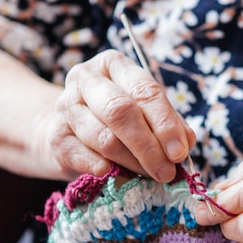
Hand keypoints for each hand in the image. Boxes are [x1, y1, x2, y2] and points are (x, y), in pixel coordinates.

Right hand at [49, 50, 195, 180]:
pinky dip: (103, 170)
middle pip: (121, 111)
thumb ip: (168, 123)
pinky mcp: (55, 137)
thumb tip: (187, 142)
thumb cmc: (114, 121)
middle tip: (167, 172)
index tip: (180, 152)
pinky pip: (82, 157)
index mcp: (114, 65)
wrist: (64, 131)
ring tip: (149, 177)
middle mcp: (85, 79)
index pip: (145, 91)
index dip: (166, 124)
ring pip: (104, 138)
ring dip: (132, 163)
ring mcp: (65, 107)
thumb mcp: (143, 113)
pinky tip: (117, 176)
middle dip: (149, 146)